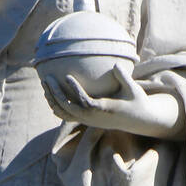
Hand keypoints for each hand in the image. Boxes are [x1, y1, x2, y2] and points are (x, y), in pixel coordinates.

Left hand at [42, 68, 185, 139]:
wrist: (139, 121)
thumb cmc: (138, 102)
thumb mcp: (134, 89)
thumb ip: (124, 78)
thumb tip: (115, 64)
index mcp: (104, 110)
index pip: (85, 102)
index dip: (75, 90)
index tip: (66, 76)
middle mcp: (93, 118)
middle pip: (68, 109)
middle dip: (55, 94)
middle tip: (46, 79)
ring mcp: (88, 121)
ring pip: (64, 114)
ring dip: (53, 100)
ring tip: (45, 84)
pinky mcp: (86, 121)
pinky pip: (67, 115)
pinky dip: (57, 106)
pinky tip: (51, 94)